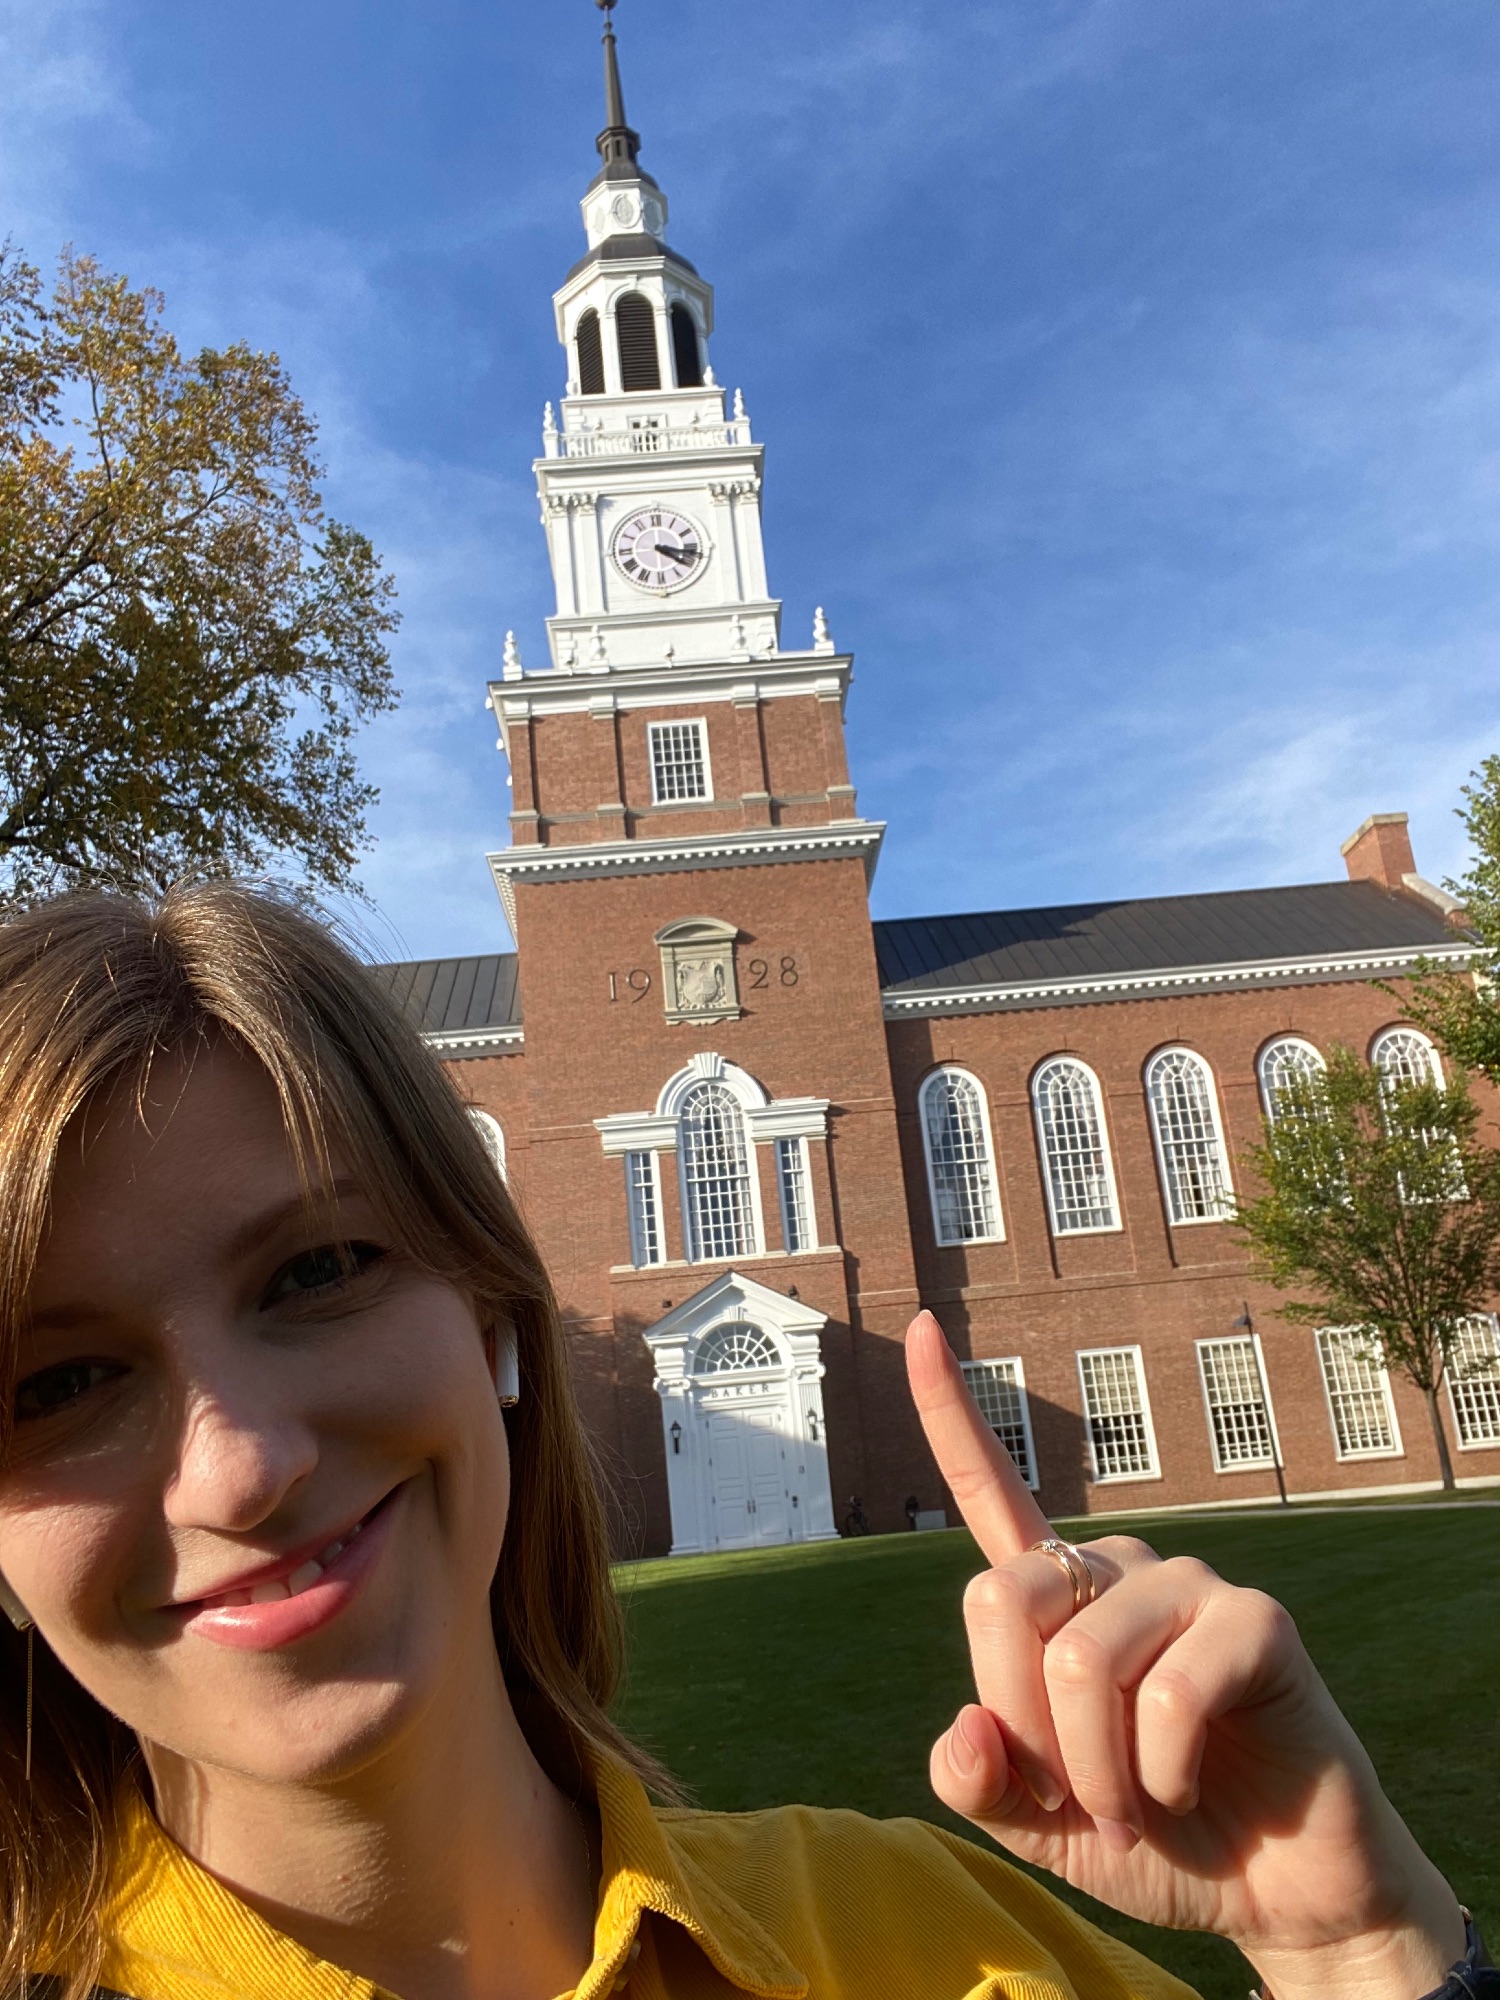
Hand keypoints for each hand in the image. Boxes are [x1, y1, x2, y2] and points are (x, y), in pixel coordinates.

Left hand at [905, 1311, 1464, 1999]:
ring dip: (1098, 1775)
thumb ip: (979, 1781)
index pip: (990, 1489)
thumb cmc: (1150, 1838)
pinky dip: (1159, 1775)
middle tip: (1079, 1798)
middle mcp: (1115, 1570)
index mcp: (1058, 1597)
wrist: (1266, 1897)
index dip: (948, 1410)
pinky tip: (1187, 1788)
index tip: (918, 1325)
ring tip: (1138, 1808)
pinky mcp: (1254, 1621)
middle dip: (1025, 1730)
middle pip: (1004, 1601)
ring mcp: (1187, 1582)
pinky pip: (1166, 1697)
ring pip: (1081, 1663)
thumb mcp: (1037, 1825)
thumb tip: (967, 1726)